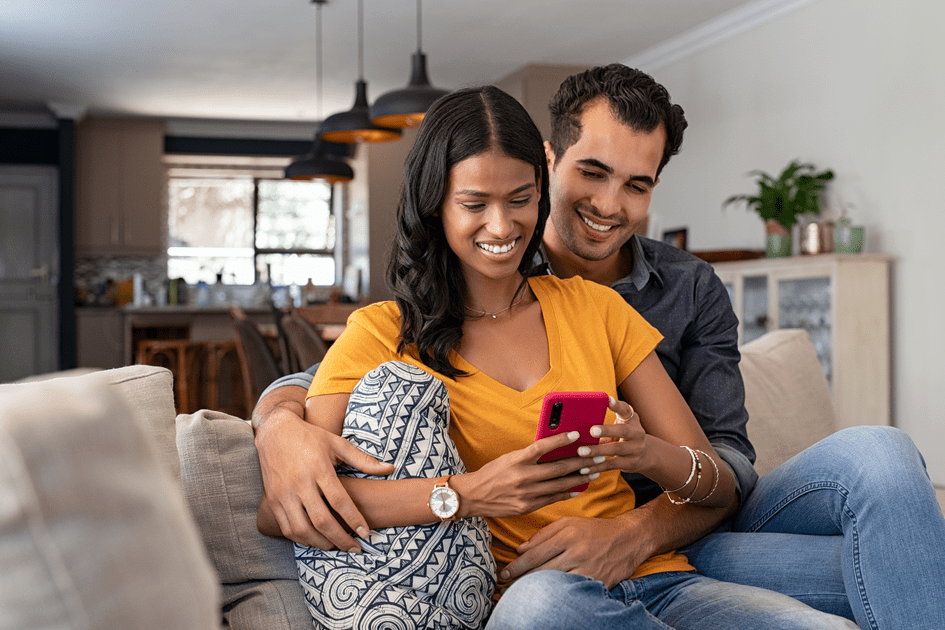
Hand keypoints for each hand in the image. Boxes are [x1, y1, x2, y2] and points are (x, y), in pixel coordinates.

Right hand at [254, 400, 393, 549]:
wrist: (275, 432)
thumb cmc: (310, 437)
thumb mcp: (338, 444)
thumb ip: (363, 460)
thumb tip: (390, 468)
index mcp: (319, 468)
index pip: (339, 501)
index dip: (354, 520)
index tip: (366, 534)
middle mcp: (300, 483)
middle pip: (321, 520)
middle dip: (340, 539)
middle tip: (355, 548)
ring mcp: (283, 493)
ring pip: (302, 529)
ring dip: (321, 543)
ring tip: (336, 547)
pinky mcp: (272, 500)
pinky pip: (287, 528)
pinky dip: (302, 539)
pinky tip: (316, 541)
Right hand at [457, 430, 598, 517]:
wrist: (473, 496)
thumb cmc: (493, 473)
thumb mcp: (509, 458)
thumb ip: (529, 455)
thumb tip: (554, 449)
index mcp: (517, 459)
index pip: (542, 446)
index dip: (561, 439)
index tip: (577, 434)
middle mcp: (523, 476)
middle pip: (558, 468)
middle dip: (581, 462)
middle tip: (596, 456)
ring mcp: (526, 494)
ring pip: (559, 485)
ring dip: (579, 478)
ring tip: (593, 472)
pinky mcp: (527, 507)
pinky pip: (552, 499)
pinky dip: (567, 493)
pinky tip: (578, 488)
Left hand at [502, 515, 647, 588]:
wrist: (629, 538)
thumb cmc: (595, 529)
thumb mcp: (569, 523)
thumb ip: (544, 534)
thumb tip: (520, 548)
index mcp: (568, 534)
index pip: (535, 553)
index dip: (517, 566)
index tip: (504, 574)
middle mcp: (577, 551)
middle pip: (542, 571)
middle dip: (520, 581)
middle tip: (505, 589)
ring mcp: (588, 568)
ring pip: (555, 583)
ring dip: (536, 591)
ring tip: (520, 597)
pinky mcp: (598, 582)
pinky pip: (572, 591)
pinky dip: (558, 595)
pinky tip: (546, 599)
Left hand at [576, 397, 648, 473]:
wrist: (646, 454)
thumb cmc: (625, 434)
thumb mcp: (622, 423)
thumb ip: (607, 418)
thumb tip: (578, 418)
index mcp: (632, 419)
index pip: (625, 409)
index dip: (617, 405)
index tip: (607, 399)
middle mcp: (637, 434)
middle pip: (623, 431)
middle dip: (607, 431)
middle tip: (591, 431)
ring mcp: (635, 450)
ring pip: (616, 450)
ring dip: (597, 451)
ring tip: (581, 452)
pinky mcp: (629, 464)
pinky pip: (611, 465)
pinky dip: (596, 467)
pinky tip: (583, 468)